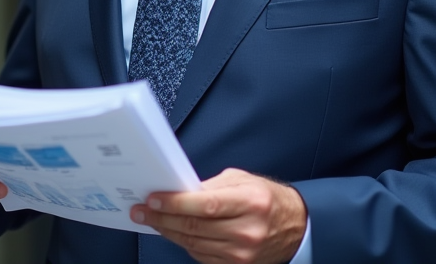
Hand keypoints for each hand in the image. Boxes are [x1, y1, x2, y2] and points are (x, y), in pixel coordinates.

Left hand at [131, 168, 306, 263]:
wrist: (294, 226)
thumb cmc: (266, 198)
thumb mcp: (242, 181)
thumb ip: (211, 186)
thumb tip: (177, 190)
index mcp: (251, 202)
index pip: (206, 205)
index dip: (175, 203)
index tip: (153, 198)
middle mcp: (248, 230)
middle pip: (195, 227)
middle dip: (162, 218)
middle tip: (141, 210)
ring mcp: (242, 253)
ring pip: (194, 243)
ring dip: (168, 231)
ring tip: (150, 220)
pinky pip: (201, 255)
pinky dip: (183, 243)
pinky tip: (172, 231)